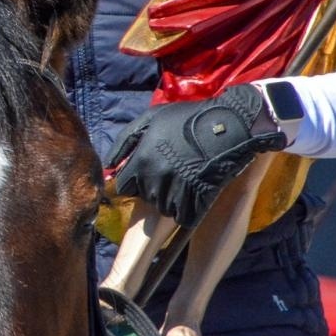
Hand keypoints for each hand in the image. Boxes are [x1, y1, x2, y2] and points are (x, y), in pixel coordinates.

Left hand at [104, 84, 285, 227]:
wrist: (228, 125)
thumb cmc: (187, 119)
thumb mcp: (150, 119)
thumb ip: (125, 141)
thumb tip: (108, 164)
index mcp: (141, 160)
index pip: (125, 187)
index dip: (134, 181)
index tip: (146, 174)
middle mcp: (155, 178)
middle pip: (146, 198)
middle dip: (154, 189)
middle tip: (171, 173)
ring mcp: (177, 191)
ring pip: (164, 209)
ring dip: (171, 200)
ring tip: (184, 181)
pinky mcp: (198, 200)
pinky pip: (185, 216)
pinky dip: (188, 210)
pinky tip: (195, 193)